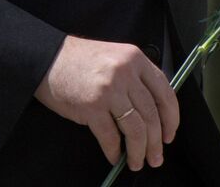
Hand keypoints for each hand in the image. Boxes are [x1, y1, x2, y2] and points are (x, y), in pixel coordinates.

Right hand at [34, 35, 178, 170]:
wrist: (48, 59)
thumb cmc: (80, 60)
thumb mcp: (117, 58)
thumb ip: (136, 78)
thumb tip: (153, 112)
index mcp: (136, 59)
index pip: (165, 92)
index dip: (171, 118)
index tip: (170, 134)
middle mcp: (126, 73)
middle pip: (151, 114)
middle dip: (157, 142)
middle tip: (156, 157)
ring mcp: (109, 90)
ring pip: (135, 129)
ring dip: (139, 151)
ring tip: (138, 162)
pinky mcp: (91, 107)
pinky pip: (110, 136)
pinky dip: (114, 151)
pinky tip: (115, 157)